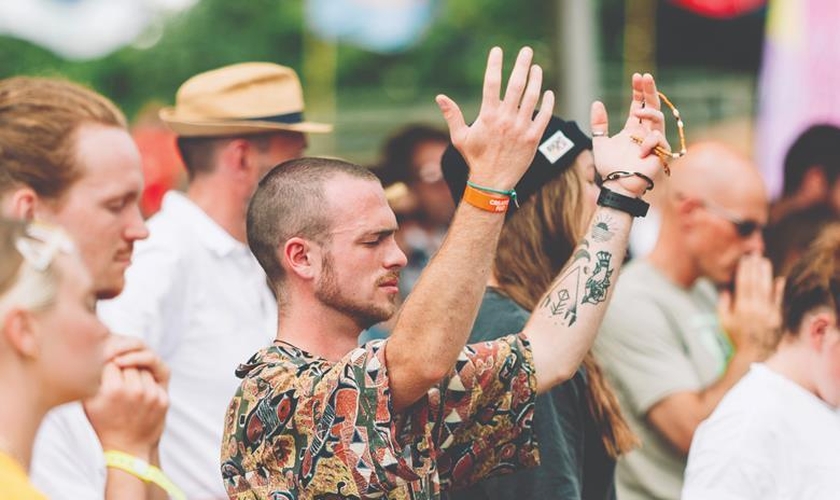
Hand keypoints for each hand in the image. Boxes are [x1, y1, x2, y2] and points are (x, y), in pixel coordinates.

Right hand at [83, 335, 168, 458]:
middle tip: (115, 379)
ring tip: (126, 389)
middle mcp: (134, 391)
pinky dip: (147, 381)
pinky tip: (138, 395)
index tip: (101, 369)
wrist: (126, 450)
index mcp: (111, 391)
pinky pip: (155, 378)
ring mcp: (151, 395)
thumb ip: (91, 376)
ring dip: (135, 371)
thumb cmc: (102, 423)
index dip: (104, 363)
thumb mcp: (87, 402)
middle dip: (120, 366)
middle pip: (127, 361)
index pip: (109, 359)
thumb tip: (96, 349)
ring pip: (143, 366)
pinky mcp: (164, 399)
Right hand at [436, 46, 553, 189]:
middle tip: (527, 51)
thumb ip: (452, 115)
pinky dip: (548, 103)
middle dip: (522, 65)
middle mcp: (506, 120)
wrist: (492, 183)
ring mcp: (521, 128)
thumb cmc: (475, 159)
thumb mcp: (460, 137)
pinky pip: (544, 116)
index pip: (491, 83)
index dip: (494, 64)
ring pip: (532, 97)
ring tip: (537, 68)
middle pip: (516, 85)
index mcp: (488, 116)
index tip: (498, 50)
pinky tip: (548, 92)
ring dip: (536, 80)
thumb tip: (440, 97)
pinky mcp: (533, 138)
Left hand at [590, 73, 668, 197]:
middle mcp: (645, 132)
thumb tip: (596, 103)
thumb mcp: (600, 141)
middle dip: (650, 91)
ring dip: (649, 112)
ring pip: (659, 119)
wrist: (616, 185)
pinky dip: (648, 142)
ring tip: (637, 112)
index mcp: (633, 129)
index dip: (639, 91)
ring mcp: (654, 141)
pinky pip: (658, 139)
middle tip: (645, 77)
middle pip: (652, 106)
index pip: (639, 105)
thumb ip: (599, 124)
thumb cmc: (610, 167)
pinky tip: (640, 151)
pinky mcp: (661, 152)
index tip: (637, 76)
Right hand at [718, 254, 783, 358]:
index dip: (744, 270)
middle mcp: (755, 308)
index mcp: (741, 307)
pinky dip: (780, 290)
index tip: (744, 260)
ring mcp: (768, 312)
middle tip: (755, 255)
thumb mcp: (723, 323)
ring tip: (765, 262)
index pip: (743, 283)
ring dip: (766, 274)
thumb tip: (725, 290)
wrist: (753, 354)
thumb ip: (723, 305)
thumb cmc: (736, 338)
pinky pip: (779, 301)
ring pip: (767, 289)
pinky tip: (780, 280)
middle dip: (755, 267)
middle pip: (755, 283)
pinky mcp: (778, 318)